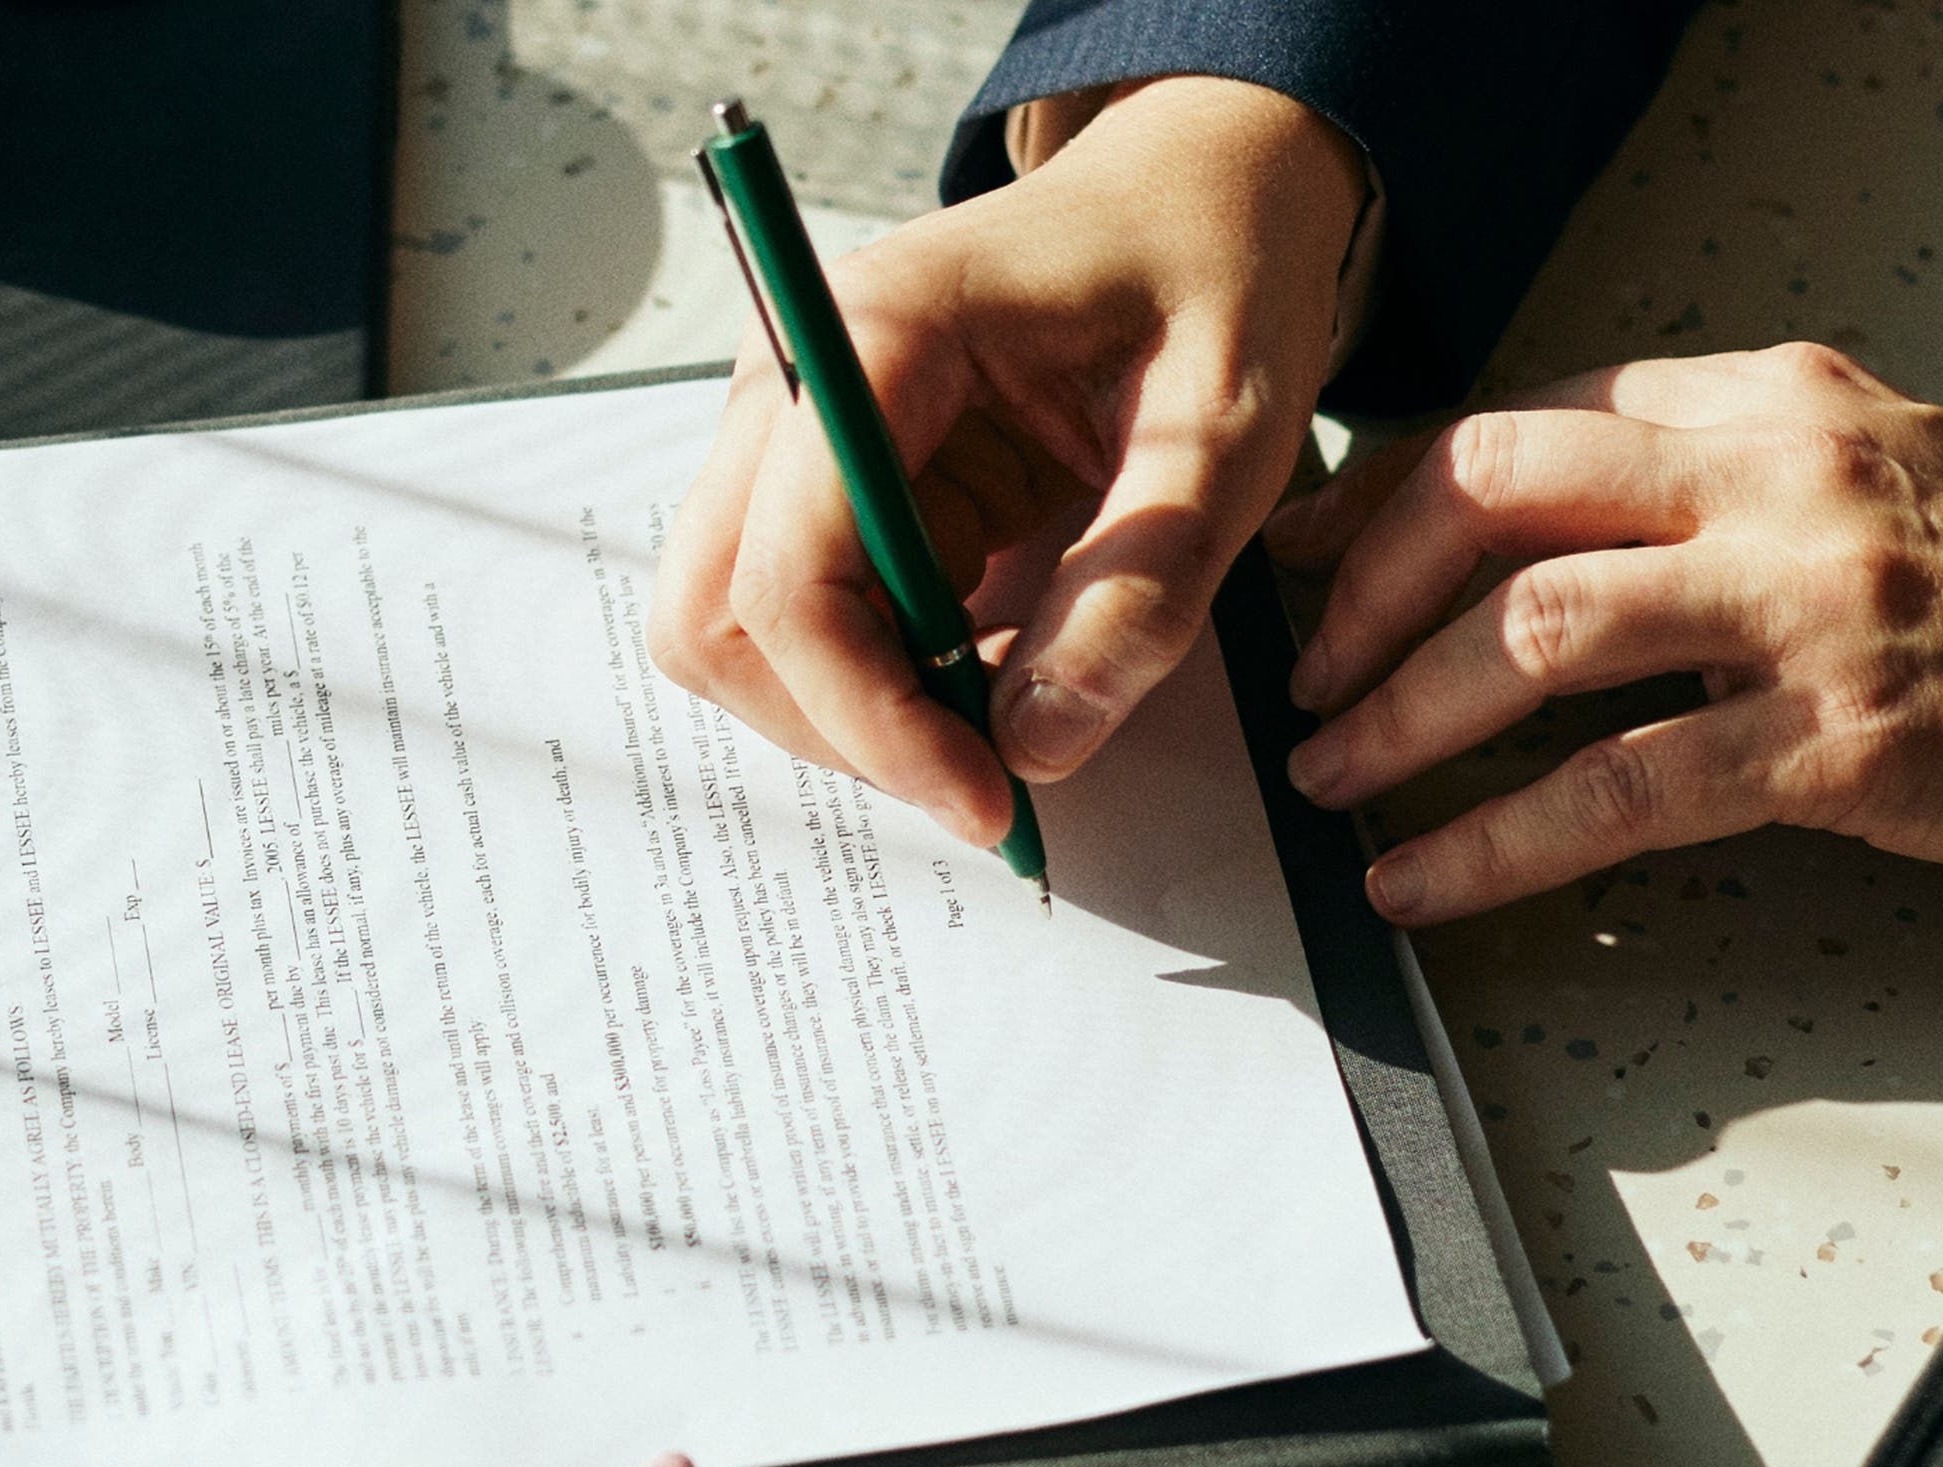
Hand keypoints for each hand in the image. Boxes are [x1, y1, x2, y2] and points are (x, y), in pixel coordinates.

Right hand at [650, 75, 1368, 846]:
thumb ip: (1139, 585)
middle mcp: (793, 379)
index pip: (788, 572)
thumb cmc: (1211, 272)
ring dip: (847, 708)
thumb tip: (1036, 743)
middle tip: (982, 779)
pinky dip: (874, 677)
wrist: (1193, 194)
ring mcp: (790, 434)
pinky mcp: (819, 482)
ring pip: (732, 632)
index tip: (985, 796)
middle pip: (715, 616)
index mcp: (879, 335)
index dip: (867, 713)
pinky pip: (798, 617)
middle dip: (839, 725)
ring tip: (989, 718)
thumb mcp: (1227, 428)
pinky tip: (979, 666)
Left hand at [1269, 342, 1942, 923]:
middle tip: (1308, 681)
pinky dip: (1487, 845)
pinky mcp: (1835, 742)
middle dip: (1364, 594)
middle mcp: (1782, 476)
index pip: (1528, 418)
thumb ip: (1715, 479)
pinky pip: (1611, 793)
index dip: (1389, 496)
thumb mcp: (1875, 472)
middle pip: (1495, 494)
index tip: (1310, 565)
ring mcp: (1809, 605)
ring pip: (1532, 635)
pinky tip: (1420, 883)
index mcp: (1778, 401)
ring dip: (1400, 717)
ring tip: (1336, 781)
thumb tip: (1529, 536)